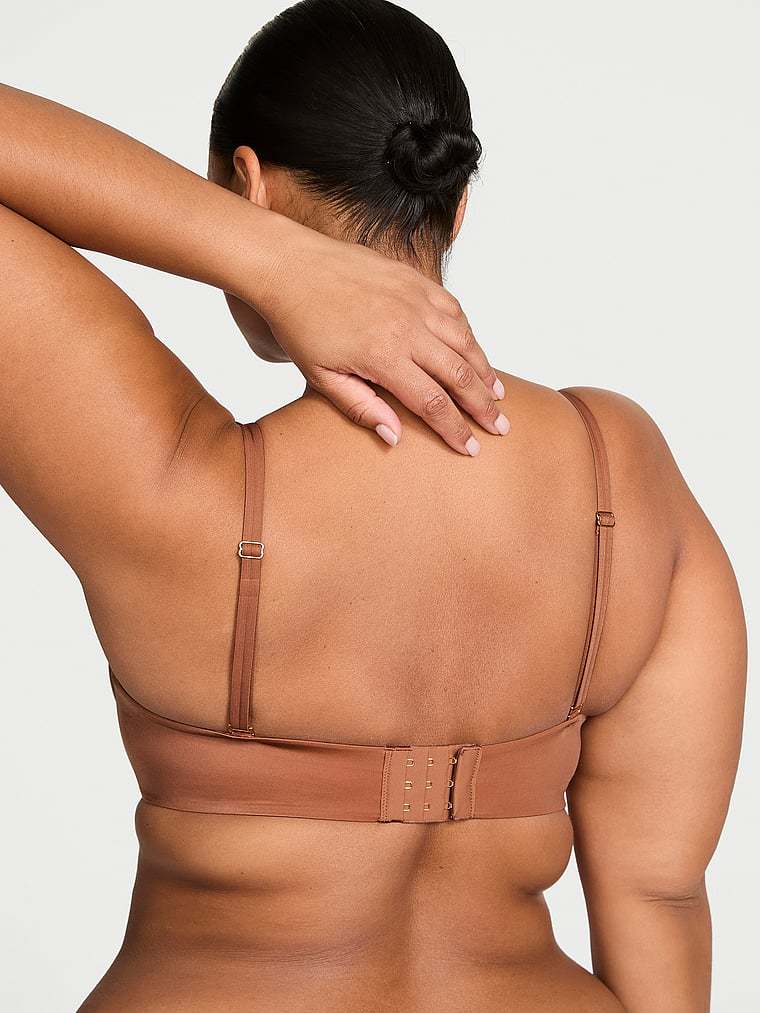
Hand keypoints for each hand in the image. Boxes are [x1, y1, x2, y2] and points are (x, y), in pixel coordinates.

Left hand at [254, 220, 507, 454]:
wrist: (291, 267)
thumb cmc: (301, 325)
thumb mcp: (322, 376)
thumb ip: (361, 407)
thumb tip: (395, 437)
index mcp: (383, 356)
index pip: (433, 402)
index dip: (456, 429)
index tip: (471, 448)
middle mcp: (407, 327)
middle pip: (460, 374)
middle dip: (483, 406)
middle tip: (499, 427)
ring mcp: (415, 300)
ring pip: (464, 342)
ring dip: (484, 371)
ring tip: (498, 395)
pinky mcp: (415, 281)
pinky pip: (454, 311)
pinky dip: (469, 336)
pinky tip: (475, 353)